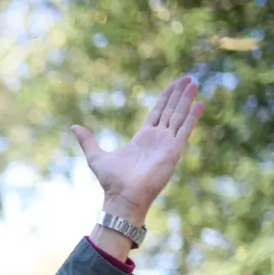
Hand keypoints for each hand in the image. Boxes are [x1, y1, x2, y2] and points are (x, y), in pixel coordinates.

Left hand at [72, 75, 204, 221]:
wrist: (123, 197)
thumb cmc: (112, 181)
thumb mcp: (96, 156)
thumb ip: (87, 141)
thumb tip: (73, 127)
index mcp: (143, 138)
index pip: (158, 113)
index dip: (165, 98)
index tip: (174, 85)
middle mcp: (158, 139)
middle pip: (171, 111)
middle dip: (179, 94)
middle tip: (188, 77)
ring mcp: (167, 144)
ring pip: (179, 116)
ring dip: (187, 100)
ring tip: (194, 82)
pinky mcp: (173, 151)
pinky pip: (185, 130)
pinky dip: (193, 116)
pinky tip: (200, 103)